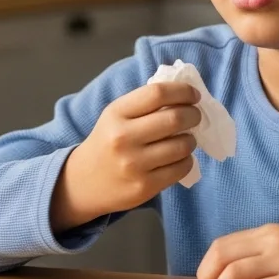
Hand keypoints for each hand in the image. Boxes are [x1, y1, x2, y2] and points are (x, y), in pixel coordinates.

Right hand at [50, 82, 201, 232]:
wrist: (83, 183)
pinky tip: (178, 158)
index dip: (183, 91)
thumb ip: (145, 104)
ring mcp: (134, 164)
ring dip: (191, 140)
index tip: (194, 95)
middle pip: (175, 118)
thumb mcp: (116, 116)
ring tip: (185, 139)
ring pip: (182, 145)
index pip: (157, 93)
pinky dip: (187, 160)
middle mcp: (123, 137)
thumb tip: (186, 95)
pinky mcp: (144, 187)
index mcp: (116, 113)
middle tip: (195, 116)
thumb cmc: (107, 142)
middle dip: (193, 115)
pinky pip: (181, 168)